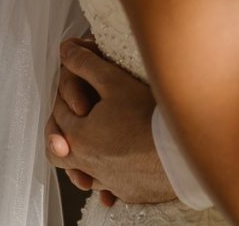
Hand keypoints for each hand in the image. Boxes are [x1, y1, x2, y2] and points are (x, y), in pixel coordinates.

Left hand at [46, 39, 174, 204]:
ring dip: (83, 157)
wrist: (178, 152)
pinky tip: (120, 163)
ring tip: (94, 145)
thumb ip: (86, 64)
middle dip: (61, 133)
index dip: (65, 93)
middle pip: (60, 152)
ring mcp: (108, 181)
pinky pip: (110, 185)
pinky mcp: (128, 190)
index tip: (74, 82)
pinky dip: (109, 173)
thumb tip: (65, 49)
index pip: (60, 113)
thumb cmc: (147, 115)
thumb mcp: (114, 81)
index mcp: (79, 137)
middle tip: (73, 118)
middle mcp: (87, 164)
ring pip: (83, 171)